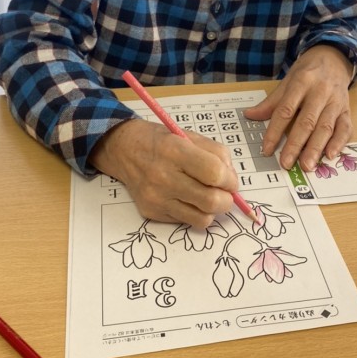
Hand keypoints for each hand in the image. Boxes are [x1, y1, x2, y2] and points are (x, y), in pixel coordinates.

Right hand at [89, 119, 238, 227]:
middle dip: (227, 200)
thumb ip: (217, 154)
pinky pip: (186, 221)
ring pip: (202, 218)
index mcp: (175, 150)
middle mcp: (163, 176)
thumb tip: (232, 180)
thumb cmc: (161, 141)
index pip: (214, 173)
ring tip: (208, 196)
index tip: (230, 180)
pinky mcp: (151, 213)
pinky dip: (195, 212)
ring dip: (212, 209)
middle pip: (211, 201)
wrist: (124, 150)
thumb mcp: (190, 136)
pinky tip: (188, 199)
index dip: (230, 180)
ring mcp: (156, 198)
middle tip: (225, 193)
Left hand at [244, 45, 353, 170]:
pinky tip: (330, 155)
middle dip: (296, 144)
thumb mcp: (287, 81)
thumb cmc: (307, 72)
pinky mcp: (347, 110)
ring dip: (316, 148)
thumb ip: (271, 102)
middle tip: (286, 163)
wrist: (333, 58)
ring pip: (326, 127)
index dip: (275, 131)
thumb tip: (249, 115)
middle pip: (307, 121)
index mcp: (301, 82)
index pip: (286, 110)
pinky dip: (339, 142)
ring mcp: (336, 101)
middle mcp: (320, 92)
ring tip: (307, 166)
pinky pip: (345, 128)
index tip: (267, 149)